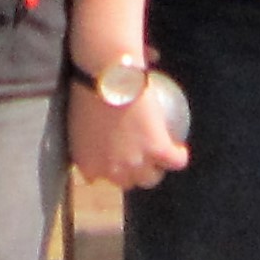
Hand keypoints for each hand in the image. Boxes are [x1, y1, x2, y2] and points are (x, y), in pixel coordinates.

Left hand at [69, 71, 191, 187]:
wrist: (106, 76)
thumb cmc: (86, 85)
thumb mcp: (80, 112)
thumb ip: (90, 124)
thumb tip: (100, 119)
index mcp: (87, 163)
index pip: (98, 177)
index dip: (107, 169)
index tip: (112, 158)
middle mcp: (110, 170)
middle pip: (126, 183)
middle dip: (132, 176)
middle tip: (137, 159)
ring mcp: (135, 163)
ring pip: (151, 178)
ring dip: (155, 170)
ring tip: (160, 159)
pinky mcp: (158, 151)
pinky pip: (175, 161)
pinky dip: (178, 156)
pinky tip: (179, 150)